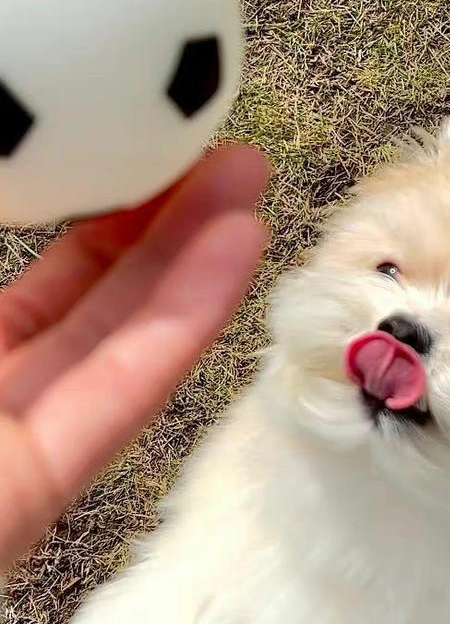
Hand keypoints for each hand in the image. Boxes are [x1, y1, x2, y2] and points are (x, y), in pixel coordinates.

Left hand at [0, 145, 269, 570]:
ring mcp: (13, 433)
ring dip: (195, 255)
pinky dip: (188, 317)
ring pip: (118, 332)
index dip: (100, 199)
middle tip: (224, 150)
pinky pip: (121, 386)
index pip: (42, 264)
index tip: (152, 139)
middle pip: (88, 288)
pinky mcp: (42, 484)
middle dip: (166, 214)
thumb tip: (11, 144)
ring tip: (251, 179)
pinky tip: (240, 249)